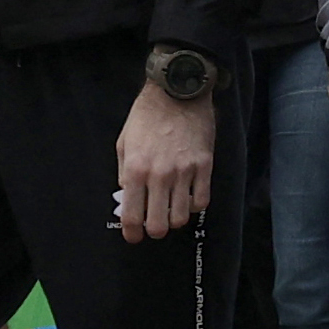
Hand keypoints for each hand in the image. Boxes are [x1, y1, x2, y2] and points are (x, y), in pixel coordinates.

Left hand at [115, 79, 215, 243]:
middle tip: (153, 226)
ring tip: (171, 211)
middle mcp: (159, 175)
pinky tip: (188, 198)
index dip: (131, 233)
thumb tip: (127, 198)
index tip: (133, 237)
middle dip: (154, 231)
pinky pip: (202, 201)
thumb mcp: (124, 142)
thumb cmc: (147, 115)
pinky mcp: (204, 166)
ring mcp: (184, 172)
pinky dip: (194, 205)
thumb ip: (124, 173)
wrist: (177, 91)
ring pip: (181, 217)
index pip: (132, 216)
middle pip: (158, 225)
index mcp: (135, 169)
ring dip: (175, 219)